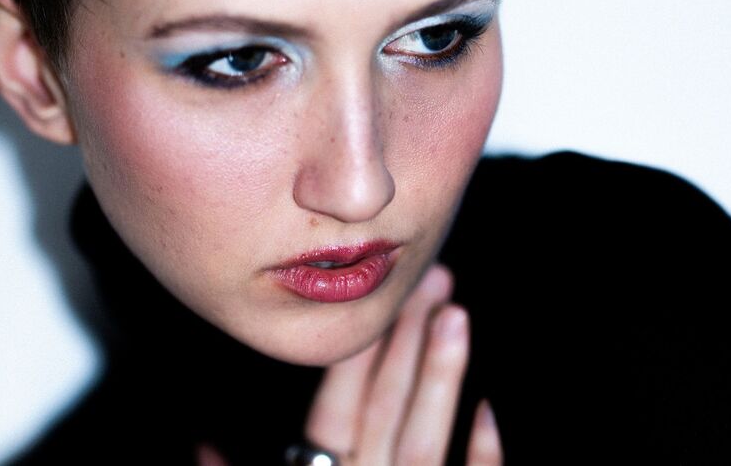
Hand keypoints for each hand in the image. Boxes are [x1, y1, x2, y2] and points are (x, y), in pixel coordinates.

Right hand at [303, 263, 501, 464]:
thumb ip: (284, 448)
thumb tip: (242, 421)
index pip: (335, 411)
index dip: (352, 358)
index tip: (372, 298)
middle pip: (384, 409)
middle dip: (406, 340)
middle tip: (431, 281)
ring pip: (420, 443)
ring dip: (438, 375)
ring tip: (454, 316)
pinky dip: (482, 452)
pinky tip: (488, 409)